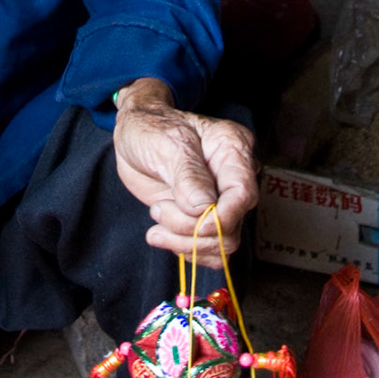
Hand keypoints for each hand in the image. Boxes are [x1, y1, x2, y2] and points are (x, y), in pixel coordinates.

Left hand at [111, 79, 257, 268]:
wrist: (135, 135)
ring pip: (219, 243)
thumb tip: (204, 208)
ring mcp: (218, 200)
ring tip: (155, 218)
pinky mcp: (201, 217)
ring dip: (183, 242)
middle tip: (158, 210)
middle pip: (231, 225)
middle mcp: (231, 178)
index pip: (243, 194)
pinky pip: (205, 249)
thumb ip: (187, 175)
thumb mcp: (166, 143)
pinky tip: (158, 233)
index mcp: (232, 149)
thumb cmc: (151, 128)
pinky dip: (182, 248)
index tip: (196, 224)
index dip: (222, 217)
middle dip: (192, 231)